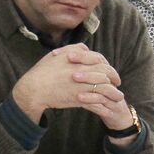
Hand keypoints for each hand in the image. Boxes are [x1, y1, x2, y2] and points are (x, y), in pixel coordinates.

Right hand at [10, 44, 135, 133]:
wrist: (34, 89)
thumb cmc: (43, 72)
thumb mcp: (57, 54)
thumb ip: (73, 49)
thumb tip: (85, 48)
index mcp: (77, 58)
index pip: (99, 59)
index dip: (107, 64)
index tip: (110, 69)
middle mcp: (82, 70)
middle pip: (105, 71)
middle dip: (114, 77)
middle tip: (117, 82)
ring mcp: (82, 84)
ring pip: (104, 86)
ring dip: (114, 91)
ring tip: (119, 96)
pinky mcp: (79, 97)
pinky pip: (97, 99)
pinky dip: (106, 102)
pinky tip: (110, 105)